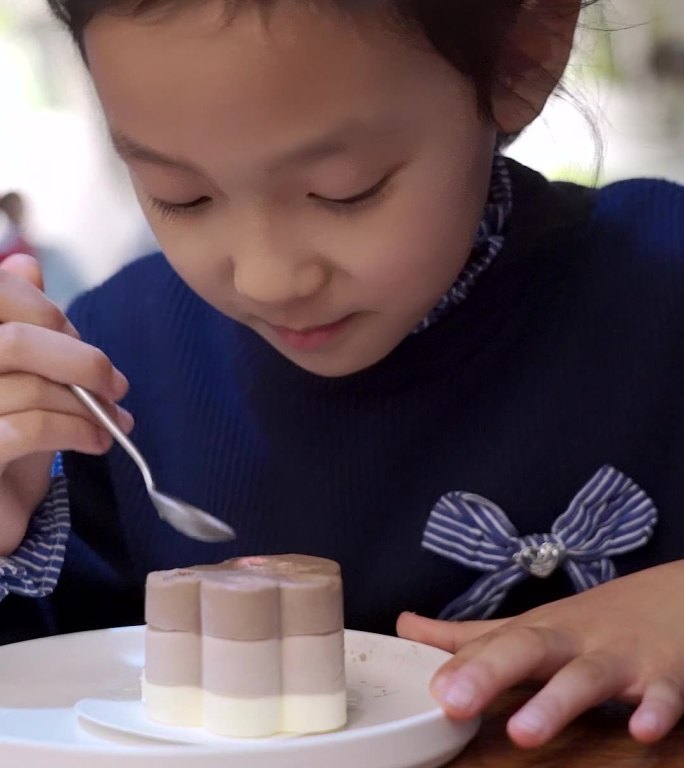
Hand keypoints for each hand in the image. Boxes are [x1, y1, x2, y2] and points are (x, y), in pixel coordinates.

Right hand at [0, 253, 133, 554]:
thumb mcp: (22, 376)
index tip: (81, 340)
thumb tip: (27, 261)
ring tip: (116, 419)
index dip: (46, 313)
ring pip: (28, 387)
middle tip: (117, 384)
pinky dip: (77, 431)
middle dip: (80, 360)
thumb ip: (24, 323)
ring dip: (87, 403)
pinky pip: (29, 429)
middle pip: (14, 341)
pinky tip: (99, 442)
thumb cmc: (7, 438)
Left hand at [398, 560, 683, 747]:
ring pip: (587, 677)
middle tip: (454, 703)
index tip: (429, 692)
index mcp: (537, 633)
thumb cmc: (594, 619)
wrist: (674, 595)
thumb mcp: (530, 624)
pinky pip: (663, 694)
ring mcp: (619, 657)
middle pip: (527, 650)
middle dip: (489, 673)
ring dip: (556, 701)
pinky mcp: (665, 675)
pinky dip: (655, 709)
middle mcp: (572, 642)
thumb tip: (405, 627)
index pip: (491, 647)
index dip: (459, 668)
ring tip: (524, 731)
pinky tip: (641, 729)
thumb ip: (469, 636)